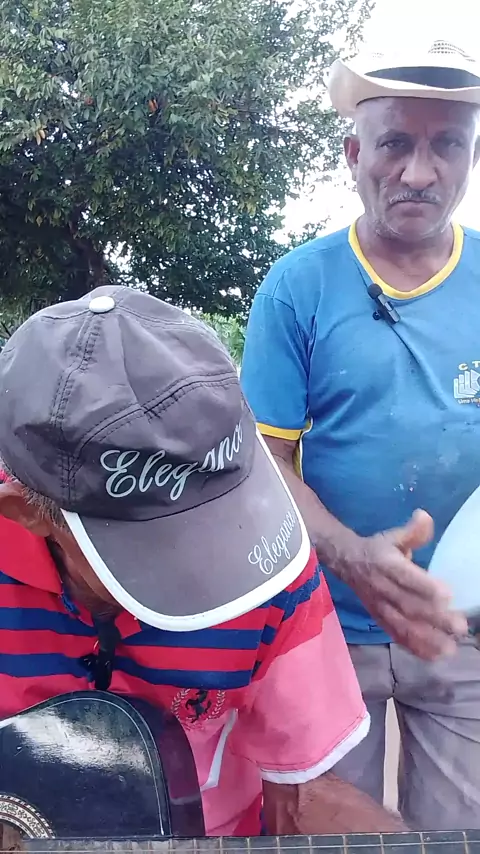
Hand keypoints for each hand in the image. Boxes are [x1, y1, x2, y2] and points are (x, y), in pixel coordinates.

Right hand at [343, 509, 467, 659]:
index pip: (404, 577)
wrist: (345, 562)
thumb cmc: (377, 549)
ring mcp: (380, 607)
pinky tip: (434, 655)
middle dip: (434, 618)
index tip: (447, 595)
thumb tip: (425, 516)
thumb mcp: (392, 536)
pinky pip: (397, 636)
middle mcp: (381, 588)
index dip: (424, 586)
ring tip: (450, 647)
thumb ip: (412, 532)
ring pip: (403, 625)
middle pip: (408, 605)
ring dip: (427, 639)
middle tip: (459, 626)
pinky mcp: (380, 620)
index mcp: (385, 564)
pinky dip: (414, 647)